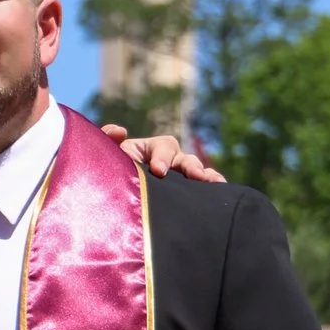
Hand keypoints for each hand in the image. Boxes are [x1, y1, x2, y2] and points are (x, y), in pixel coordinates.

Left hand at [106, 126, 223, 183]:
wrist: (111, 197)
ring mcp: (179, 177)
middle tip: (195, 175)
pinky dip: (213, 189)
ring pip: (197, 172)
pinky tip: (222, 192)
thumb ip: (107, 139)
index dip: (163, 157)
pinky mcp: (184, 194)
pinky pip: (201, 190)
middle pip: (185, 159)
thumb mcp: (108, 155)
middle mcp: (170, 160)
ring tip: (217, 183)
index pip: (165, 147)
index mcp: (152, 149)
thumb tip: (121, 131)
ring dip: (207, 176)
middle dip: (191, 166)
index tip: (158, 170)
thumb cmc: (110, 171)